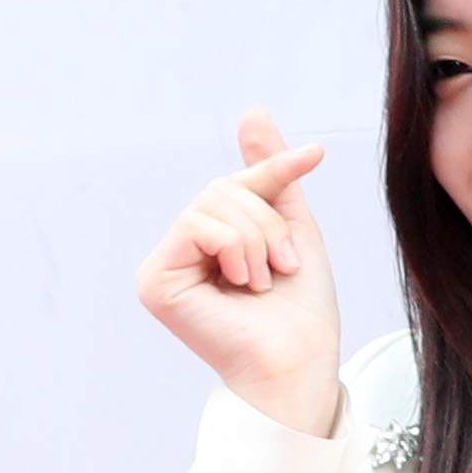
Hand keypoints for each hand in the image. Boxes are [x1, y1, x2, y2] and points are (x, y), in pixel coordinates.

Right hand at [135, 108, 341, 433]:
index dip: (275, 170)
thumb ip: (270, 174)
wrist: (301, 361)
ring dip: (258, 240)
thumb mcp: (293, 227)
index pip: (237, 184)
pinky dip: (235, 248)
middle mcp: (181, 252)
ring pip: (212, 203)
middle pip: (222, 188)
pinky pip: (196, 225)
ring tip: (265, 282)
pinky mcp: (155, 281)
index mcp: (211, 242)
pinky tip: (243, 284)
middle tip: (285, 267)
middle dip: (268, 222)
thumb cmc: (301, 310)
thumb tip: (251, 111)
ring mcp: (164, 266)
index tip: (315, 154)